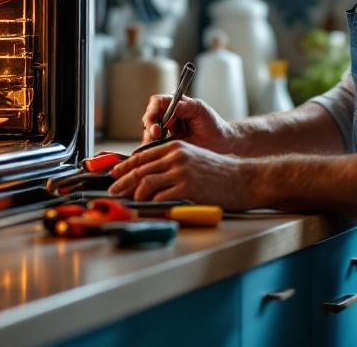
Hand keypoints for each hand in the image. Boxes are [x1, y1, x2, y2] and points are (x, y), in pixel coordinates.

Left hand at [108, 140, 254, 208]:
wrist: (244, 179)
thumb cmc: (221, 173)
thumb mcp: (194, 159)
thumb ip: (173, 164)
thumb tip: (150, 176)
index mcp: (176, 147)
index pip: (142, 156)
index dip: (125, 166)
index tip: (114, 175)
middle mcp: (176, 156)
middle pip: (139, 169)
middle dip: (121, 182)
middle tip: (112, 192)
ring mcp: (180, 171)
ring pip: (145, 183)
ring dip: (132, 194)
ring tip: (128, 202)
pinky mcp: (186, 187)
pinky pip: (159, 197)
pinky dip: (149, 205)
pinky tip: (145, 209)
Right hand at [141, 96, 237, 153]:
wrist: (221, 143)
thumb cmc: (213, 124)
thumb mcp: (201, 111)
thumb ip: (186, 106)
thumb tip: (172, 106)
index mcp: (176, 104)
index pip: (157, 102)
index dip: (152, 110)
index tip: (155, 121)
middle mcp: (168, 116)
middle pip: (149, 117)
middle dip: (150, 126)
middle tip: (157, 134)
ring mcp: (166, 131)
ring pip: (148, 132)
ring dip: (150, 138)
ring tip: (157, 142)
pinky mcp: (167, 144)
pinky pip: (154, 146)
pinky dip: (153, 148)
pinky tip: (157, 152)